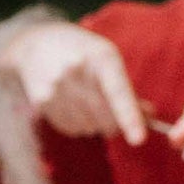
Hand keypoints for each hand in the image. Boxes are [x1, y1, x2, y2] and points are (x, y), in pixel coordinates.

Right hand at [3, 19, 147, 144]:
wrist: (35, 43)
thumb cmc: (80, 51)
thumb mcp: (106, 58)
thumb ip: (125, 87)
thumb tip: (148, 116)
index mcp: (100, 57)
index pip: (118, 93)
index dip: (130, 118)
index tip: (139, 140)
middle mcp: (76, 71)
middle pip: (106, 118)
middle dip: (115, 124)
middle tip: (113, 116)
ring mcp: (56, 87)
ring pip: (88, 127)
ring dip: (94, 124)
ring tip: (85, 103)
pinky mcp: (41, 102)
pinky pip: (70, 129)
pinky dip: (77, 125)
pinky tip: (71, 106)